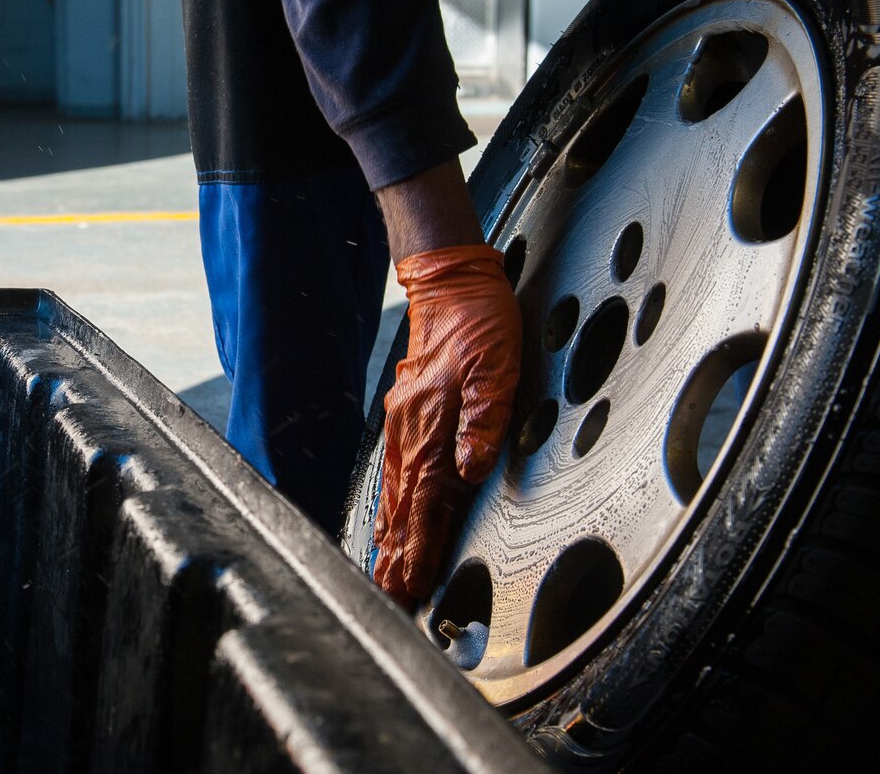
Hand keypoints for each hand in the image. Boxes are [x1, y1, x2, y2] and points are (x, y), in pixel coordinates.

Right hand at [372, 244, 521, 606]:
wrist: (451, 282)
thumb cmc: (478, 322)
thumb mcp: (496, 367)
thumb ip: (483, 420)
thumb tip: (470, 469)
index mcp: (436, 428)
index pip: (427, 503)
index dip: (420, 548)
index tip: (412, 585)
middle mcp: (415, 433)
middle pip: (404, 508)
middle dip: (398, 556)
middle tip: (391, 597)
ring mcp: (408, 424)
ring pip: (396, 493)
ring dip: (391, 536)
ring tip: (384, 572)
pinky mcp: (409, 415)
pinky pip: (395, 471)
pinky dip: (390, 504)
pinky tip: (388, 518)